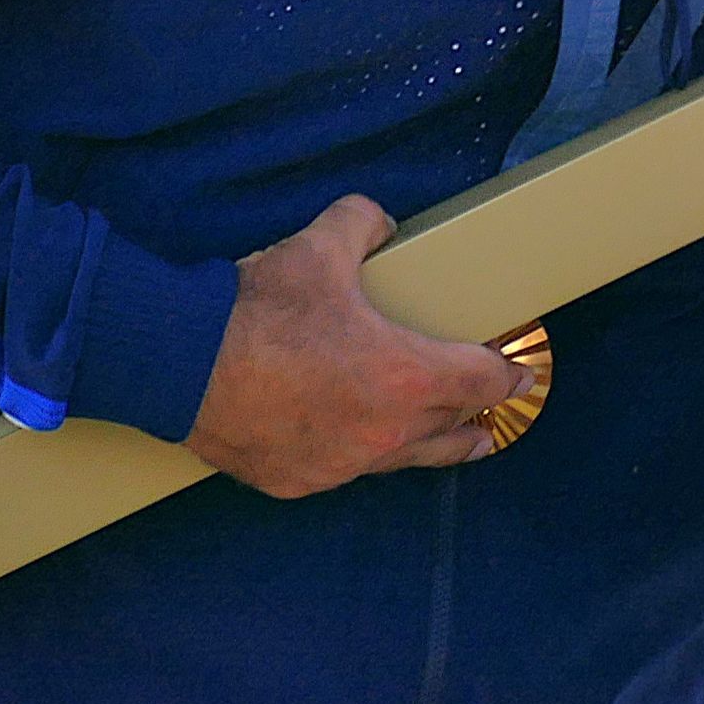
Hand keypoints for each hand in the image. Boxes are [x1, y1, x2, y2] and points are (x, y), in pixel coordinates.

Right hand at [181, 195, 538, 498]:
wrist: (181, 365)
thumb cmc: (256, 311)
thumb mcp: (318, 247)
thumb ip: (362, 223)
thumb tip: (378, 222)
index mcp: (405, 377)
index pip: (481, 381)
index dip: (508, 375)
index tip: (522, 375)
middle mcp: (384, 433)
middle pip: (452, 430)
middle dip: (477, 415)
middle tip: (492, 409)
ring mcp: (342, 464)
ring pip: (406, 460)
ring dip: (433, 445)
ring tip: (458, 441)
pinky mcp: (300, 481)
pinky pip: (346, 469)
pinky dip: (361, 453)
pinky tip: (362, 444)